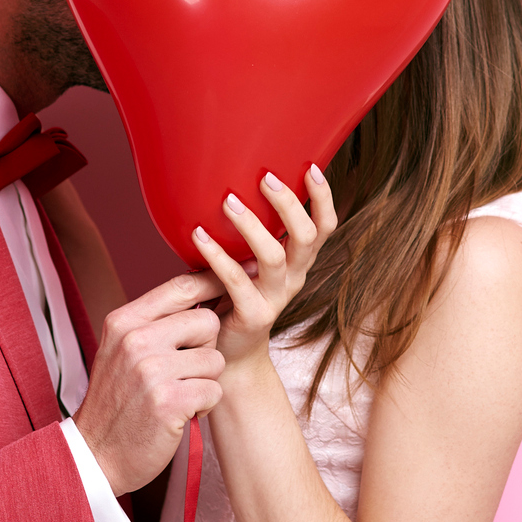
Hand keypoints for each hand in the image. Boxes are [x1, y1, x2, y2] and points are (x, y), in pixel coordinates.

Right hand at [71, 271, 227, 493]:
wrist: (95, 454)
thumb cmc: (117, 401)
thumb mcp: (121, 349)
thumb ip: (154, 321)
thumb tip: (201, 287)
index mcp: (124, 322)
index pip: (181, 285)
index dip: (212, 284)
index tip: (227, 287)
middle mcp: (136, 340)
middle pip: (207, 321)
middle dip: (206, 348)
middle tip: (185, 372)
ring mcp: (151, 371)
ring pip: (215, 360)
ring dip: (204, 382)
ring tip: (178, 396)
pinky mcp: (168, 402)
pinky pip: (215, 390)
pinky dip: (204, 406)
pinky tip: (182, 414)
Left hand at [191, 165, 338, 366]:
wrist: (230, 354)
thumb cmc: (234, 298)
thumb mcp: (251, 264)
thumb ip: (251, 235)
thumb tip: (231, 182)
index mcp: (298, 263)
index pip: (324, 227)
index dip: (323, 198)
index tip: (311, 167)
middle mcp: (294, 279)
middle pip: (306, 237)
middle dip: (289, 204)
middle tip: (266, 177)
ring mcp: (275, 299)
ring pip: (274, 257)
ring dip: (252, 225)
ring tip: (229, 201)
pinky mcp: (253, 315)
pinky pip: (236, 280)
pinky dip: (216, 255)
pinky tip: (198, 235)